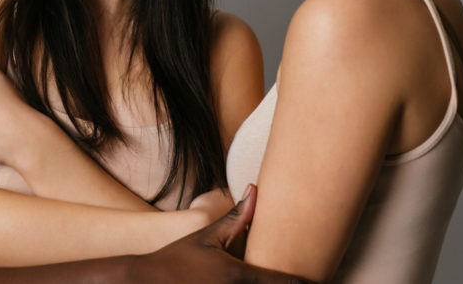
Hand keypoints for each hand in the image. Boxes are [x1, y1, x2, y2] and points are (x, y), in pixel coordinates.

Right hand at [127, 185, 311, 282]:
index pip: (286, 283)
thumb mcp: (206, 236)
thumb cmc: (177, 259)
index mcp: (239, 276)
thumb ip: (236, 218)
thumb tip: (255, 189)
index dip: (307, 283)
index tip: (316, 279)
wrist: (145, 281)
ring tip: (279, 283)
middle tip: (308, 281)